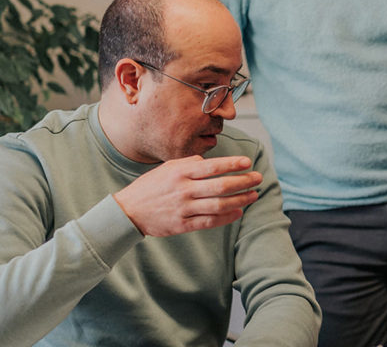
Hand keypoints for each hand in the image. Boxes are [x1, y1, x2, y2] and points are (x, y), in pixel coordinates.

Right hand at [113, 155, 261, 236]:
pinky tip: (238, 212)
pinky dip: (226, 218)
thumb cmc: (150, 187)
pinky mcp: (182, 225)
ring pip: (218, 205)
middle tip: (258, 179)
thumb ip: (189, 163)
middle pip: (220, 186)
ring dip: (239, 200)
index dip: (232, 164)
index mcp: (180, 172)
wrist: (128, 211)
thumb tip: (210, 161)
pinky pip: (209, 222)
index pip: (212, 166)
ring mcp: (183, 209)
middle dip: (243, 182)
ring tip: (253, 195)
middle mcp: (183, 190)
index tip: (248, 162)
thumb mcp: (167, 168)